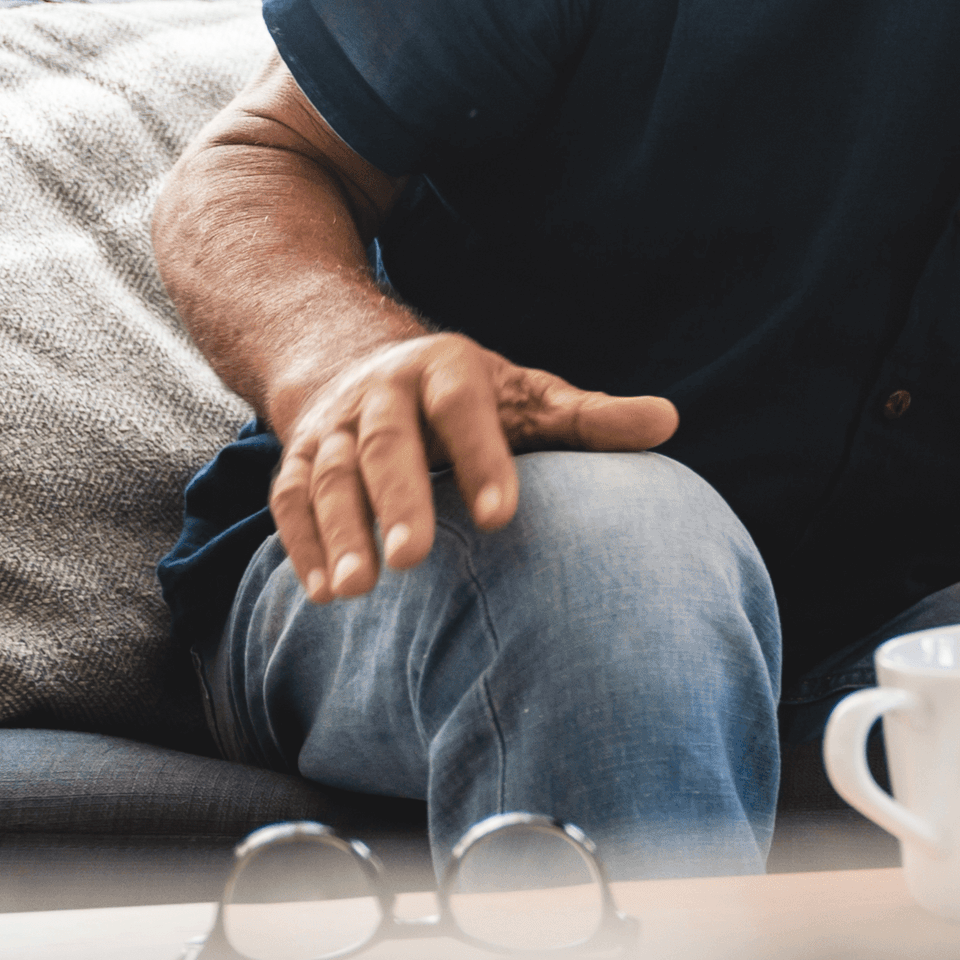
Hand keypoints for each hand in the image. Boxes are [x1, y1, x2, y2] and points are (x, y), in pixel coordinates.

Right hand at [270, 336, 678, 606]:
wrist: (362, 365)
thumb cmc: (471, 397)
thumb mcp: (530, 396)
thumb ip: (590, 417)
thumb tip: (670, 421)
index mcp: (445, 368)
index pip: (462, 409)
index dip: (481, 458)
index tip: (503, 515)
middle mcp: (380, 393)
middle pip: (385, 444)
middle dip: (396, 500)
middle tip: (414, 559)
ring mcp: (331, 427)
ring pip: (327, 476)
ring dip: (339, 531)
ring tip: (358, 589)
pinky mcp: (294, 461)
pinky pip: (289, 502)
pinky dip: (301, 545)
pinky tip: (322, 594)